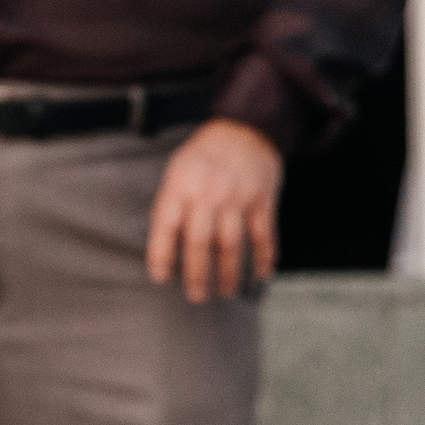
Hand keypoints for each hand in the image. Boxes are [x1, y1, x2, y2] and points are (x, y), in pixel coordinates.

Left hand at [147, 118, 282, 301]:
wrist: (244, 129)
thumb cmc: (202, 158)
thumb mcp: (176, 171)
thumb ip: (170, 205)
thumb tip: (162, 250)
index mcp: (180, 184)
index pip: (165, 225)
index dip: (161, 254)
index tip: (160, 278)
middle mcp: (208, 191)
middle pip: (200, 240)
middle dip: (197, 273)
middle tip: (196, 296)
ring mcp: (237, 195)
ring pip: (231, 243)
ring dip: (229, 273)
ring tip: (225, 293)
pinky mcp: (263, 198)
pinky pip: (264, 234)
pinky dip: (263, 257)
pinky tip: (260, 276)